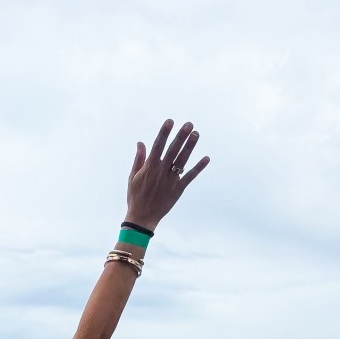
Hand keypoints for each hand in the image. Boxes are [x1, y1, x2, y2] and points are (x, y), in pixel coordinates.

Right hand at [125, 116, 208, 231]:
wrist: (142, 217)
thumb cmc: (135, 196)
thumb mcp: (133, 176)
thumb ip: (139, 159)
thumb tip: (141, 142)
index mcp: (149, 167)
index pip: (158, 145)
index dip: (164, 132)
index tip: (170, 121)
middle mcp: (161, 172)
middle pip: (173, 150)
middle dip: (181, 136)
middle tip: (189, 124)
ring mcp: (171, 180)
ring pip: (182, 160)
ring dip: (190, 147)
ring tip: (196, 134)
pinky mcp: (178, 189)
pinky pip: (190, 176)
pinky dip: (198, 167)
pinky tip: (206, 158)